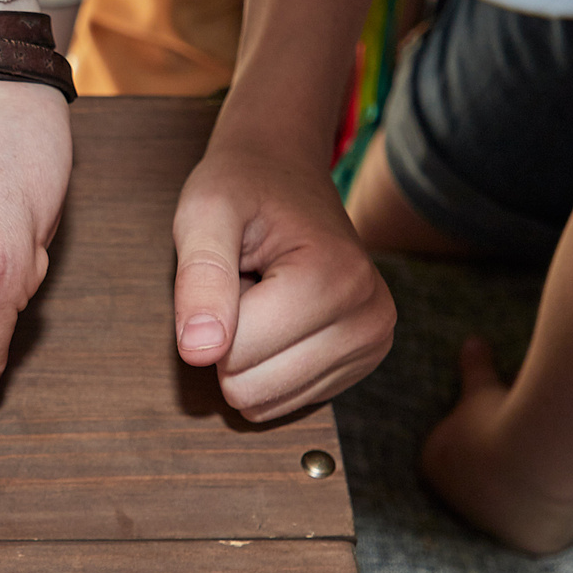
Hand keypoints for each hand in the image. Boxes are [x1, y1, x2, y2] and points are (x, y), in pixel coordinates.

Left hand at [170, 131, 393, 418]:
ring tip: (263, 294)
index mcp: (336, 278)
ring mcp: (373, 344)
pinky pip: (282, 402)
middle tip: (247, 282)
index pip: (234, 353)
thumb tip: (199, 352)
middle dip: (231, 336)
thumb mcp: (206, 213)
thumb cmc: (242, 187)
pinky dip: (267, 363)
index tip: (235, 265)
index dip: (212, 313)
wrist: (284, 171)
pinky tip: (281, 316)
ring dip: (247, 350)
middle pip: (250, 386)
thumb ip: (200, 278)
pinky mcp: (361, 362)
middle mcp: (370, 317)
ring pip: (264, 401)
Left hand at [417, 335, 572, 553]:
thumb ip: (475, 368)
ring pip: (506, 511)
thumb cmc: (502, 417)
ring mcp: (488, 525)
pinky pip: (535, 532)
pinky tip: (562, 501)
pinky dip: (547, 521)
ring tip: (547, 472)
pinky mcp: (524, 542)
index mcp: (433, 466)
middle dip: (498, 473)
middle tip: (526, 452)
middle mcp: (453, 502)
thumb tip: (473, 341)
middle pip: (477, 488)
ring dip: (522, 497)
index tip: (501, 431)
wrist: (533, 455)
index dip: (480, 442)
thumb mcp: (484, 389)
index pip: (449, 458)